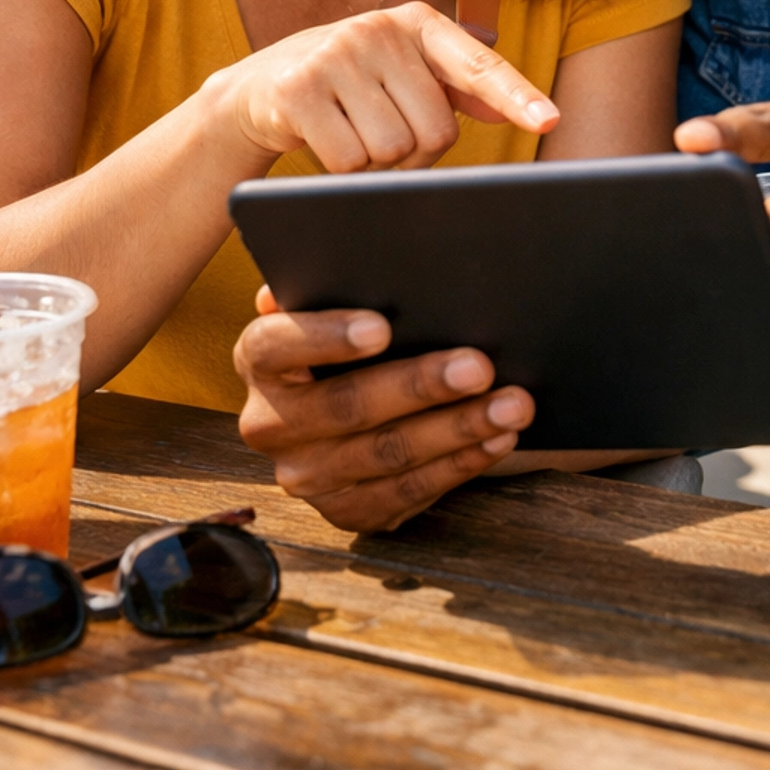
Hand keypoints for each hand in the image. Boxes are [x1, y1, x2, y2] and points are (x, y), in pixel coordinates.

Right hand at [204, 0, 558, 176]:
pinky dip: (342, 168)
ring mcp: (336, 54)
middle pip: (435, 131)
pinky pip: (349, 161)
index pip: (478, 64)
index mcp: (418, 23)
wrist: (259, 90)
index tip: (549, 121)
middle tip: (380, 133)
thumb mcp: (401, 72)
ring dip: (376, 162)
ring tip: (350, 131)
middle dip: (414, 154)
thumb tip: (509, 107)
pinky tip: (323, 138)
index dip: (516, 95)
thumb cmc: (348, 85)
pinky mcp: (298, 89)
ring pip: (393, 150)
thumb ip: (453, 87)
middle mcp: (379, 28)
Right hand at [235, 287, 535, 530]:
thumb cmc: (358, 336)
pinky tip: (497, 440)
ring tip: (511, 404)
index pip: (275, 345)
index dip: (326, 336)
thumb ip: (336, 280)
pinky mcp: (346, 510)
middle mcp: (270, 423)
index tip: (381, 327)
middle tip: (479, 366)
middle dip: (420, 385)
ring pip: (387, 454)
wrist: (356, 405)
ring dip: (457, 428)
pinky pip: (407, 492)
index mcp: (258, 359)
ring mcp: (306, 474)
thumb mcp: (338, 303)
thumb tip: (351, 258)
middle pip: (346, 405)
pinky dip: (460, 464)